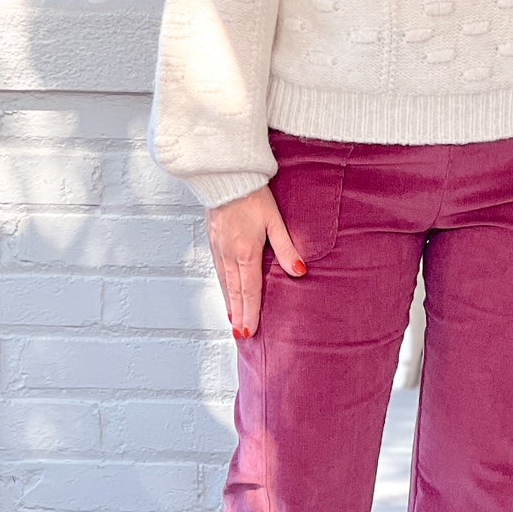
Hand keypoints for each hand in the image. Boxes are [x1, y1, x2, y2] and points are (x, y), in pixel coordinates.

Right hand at [206, 185, 306, 339]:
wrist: (225, 176)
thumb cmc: (252, 194)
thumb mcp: (274, 220)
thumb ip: (286, 247)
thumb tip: (300, 271)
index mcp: (246, 251)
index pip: (249, 290)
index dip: (251, 312)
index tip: (250, 331)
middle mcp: (229, 254)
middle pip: (235, 291)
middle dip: (239, 314)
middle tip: (242, 335)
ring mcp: (218, 248)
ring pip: (224, 282)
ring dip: (229, 303)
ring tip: (234, 320)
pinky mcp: (213, 241)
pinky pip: (218, 270)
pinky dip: (222, 286)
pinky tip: (226, 291)